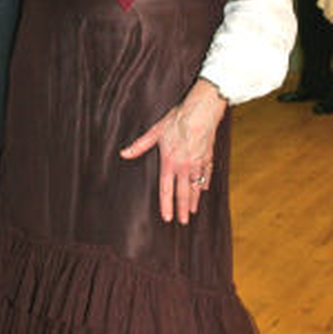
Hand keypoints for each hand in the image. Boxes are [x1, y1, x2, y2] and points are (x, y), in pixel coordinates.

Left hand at [119, 79, 226, 224]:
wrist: (201, 111)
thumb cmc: (178, 119)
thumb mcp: (156, 131)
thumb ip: (140, 145)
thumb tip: (124, 153)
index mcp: (169, 162)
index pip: (166, 189)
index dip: (166, 205)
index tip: (167, 218)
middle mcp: (184, 166)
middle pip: (183, 193)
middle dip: (182, 209)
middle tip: (182, 222)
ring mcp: (198, 163)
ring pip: (196, 187)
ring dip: (194, 200)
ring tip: (193, 212)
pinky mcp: (208, 157)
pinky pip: (207, 175)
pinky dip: (205, 184)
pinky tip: (203, 190)